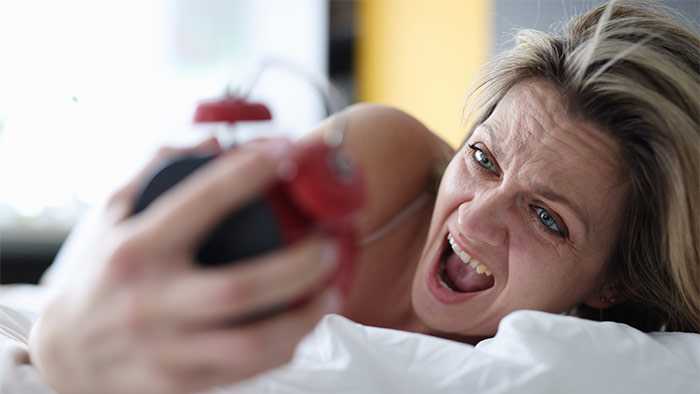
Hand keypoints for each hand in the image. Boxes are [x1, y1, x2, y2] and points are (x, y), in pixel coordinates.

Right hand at [29, 138, 342, 393]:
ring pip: (252, 344)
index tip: (288, 151)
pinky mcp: (178, 385)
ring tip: (332, 289)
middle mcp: (149, 302)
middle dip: (300, 265)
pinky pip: (244, 372)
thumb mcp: (111, 214)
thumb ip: (156, 171)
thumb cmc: (98, 273)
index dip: (251, 172)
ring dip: (304, 317)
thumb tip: (211, 142)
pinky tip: (303, 325)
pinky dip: (283, 348)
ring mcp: (165, 350)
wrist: (63, 352)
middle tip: (331, 244)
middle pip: (241, 288)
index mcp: (135, 250)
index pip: (201, 202)